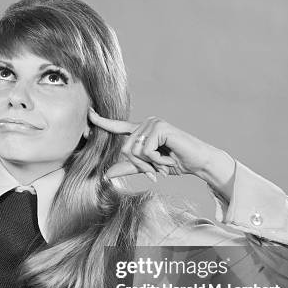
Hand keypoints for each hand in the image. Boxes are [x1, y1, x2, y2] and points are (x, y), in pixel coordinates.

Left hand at [88, 107, 220, 181]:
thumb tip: (105, 174)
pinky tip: (169, 158)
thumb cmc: (174, 162)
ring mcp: (153, 123)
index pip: (117, 126)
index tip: (89, 113)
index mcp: (141, 130)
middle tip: (157, 170)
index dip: (102, 121)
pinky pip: (146, 150)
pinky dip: (157, 160)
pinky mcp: (160, 127)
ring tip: (164, 163)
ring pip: (134, 150)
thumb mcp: (147, 167)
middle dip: (140, 165)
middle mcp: (146, 123)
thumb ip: (128, 168)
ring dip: (149, 164)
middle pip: (125, 149)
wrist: (198, 162)